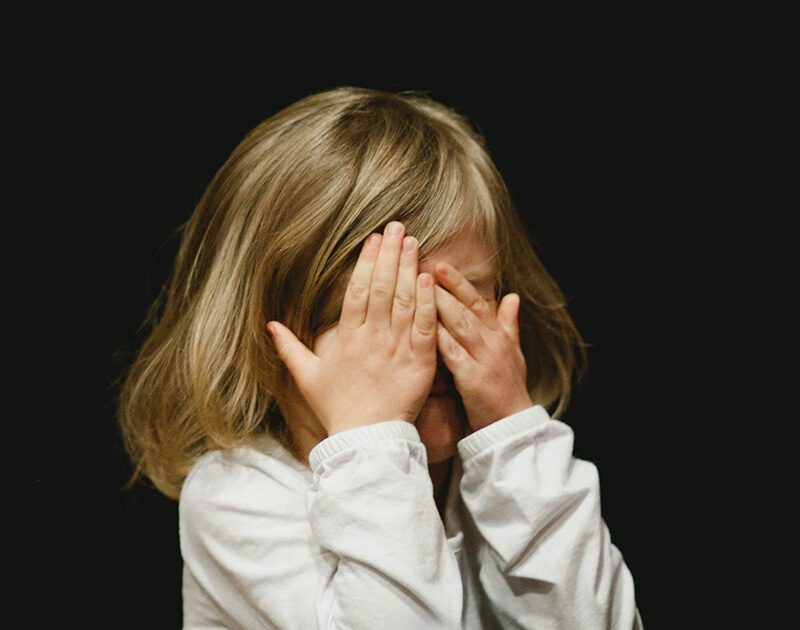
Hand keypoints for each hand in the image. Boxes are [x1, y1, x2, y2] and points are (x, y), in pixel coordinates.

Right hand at [267, 221, 437, 435]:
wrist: (366, 440)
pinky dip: (427, 301)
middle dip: (390, 254)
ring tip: (414, 242)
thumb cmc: (337, 409)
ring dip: (409, 269)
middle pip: (382, 288)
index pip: (357, 291)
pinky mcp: (419, 363)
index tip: (373, 239)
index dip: (366, 262)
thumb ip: (290, 348)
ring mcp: (396, 349)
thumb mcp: (307, 378)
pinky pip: (424, 326)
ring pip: (404, 301)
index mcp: (346, 339)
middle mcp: (372, 339)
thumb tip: (270, 325)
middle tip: (398, 227)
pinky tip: (429, 278)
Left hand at [433, 261, 532, 431]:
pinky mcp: (473, 379)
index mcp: (497, 335)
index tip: (439, 264)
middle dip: (444, 286)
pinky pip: (454, 355)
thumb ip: (509, 323)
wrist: (512, 427)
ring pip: (460, 325)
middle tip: (422, 266)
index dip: (458, 282)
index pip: (476, 301)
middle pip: (466, 307)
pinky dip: (439, 340)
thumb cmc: (508, 389)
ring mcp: (483, 359)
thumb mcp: (513, 353)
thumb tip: (513, 296)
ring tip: (419, 287)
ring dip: (439, 305)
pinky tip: (422, 328)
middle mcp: (492, 342)